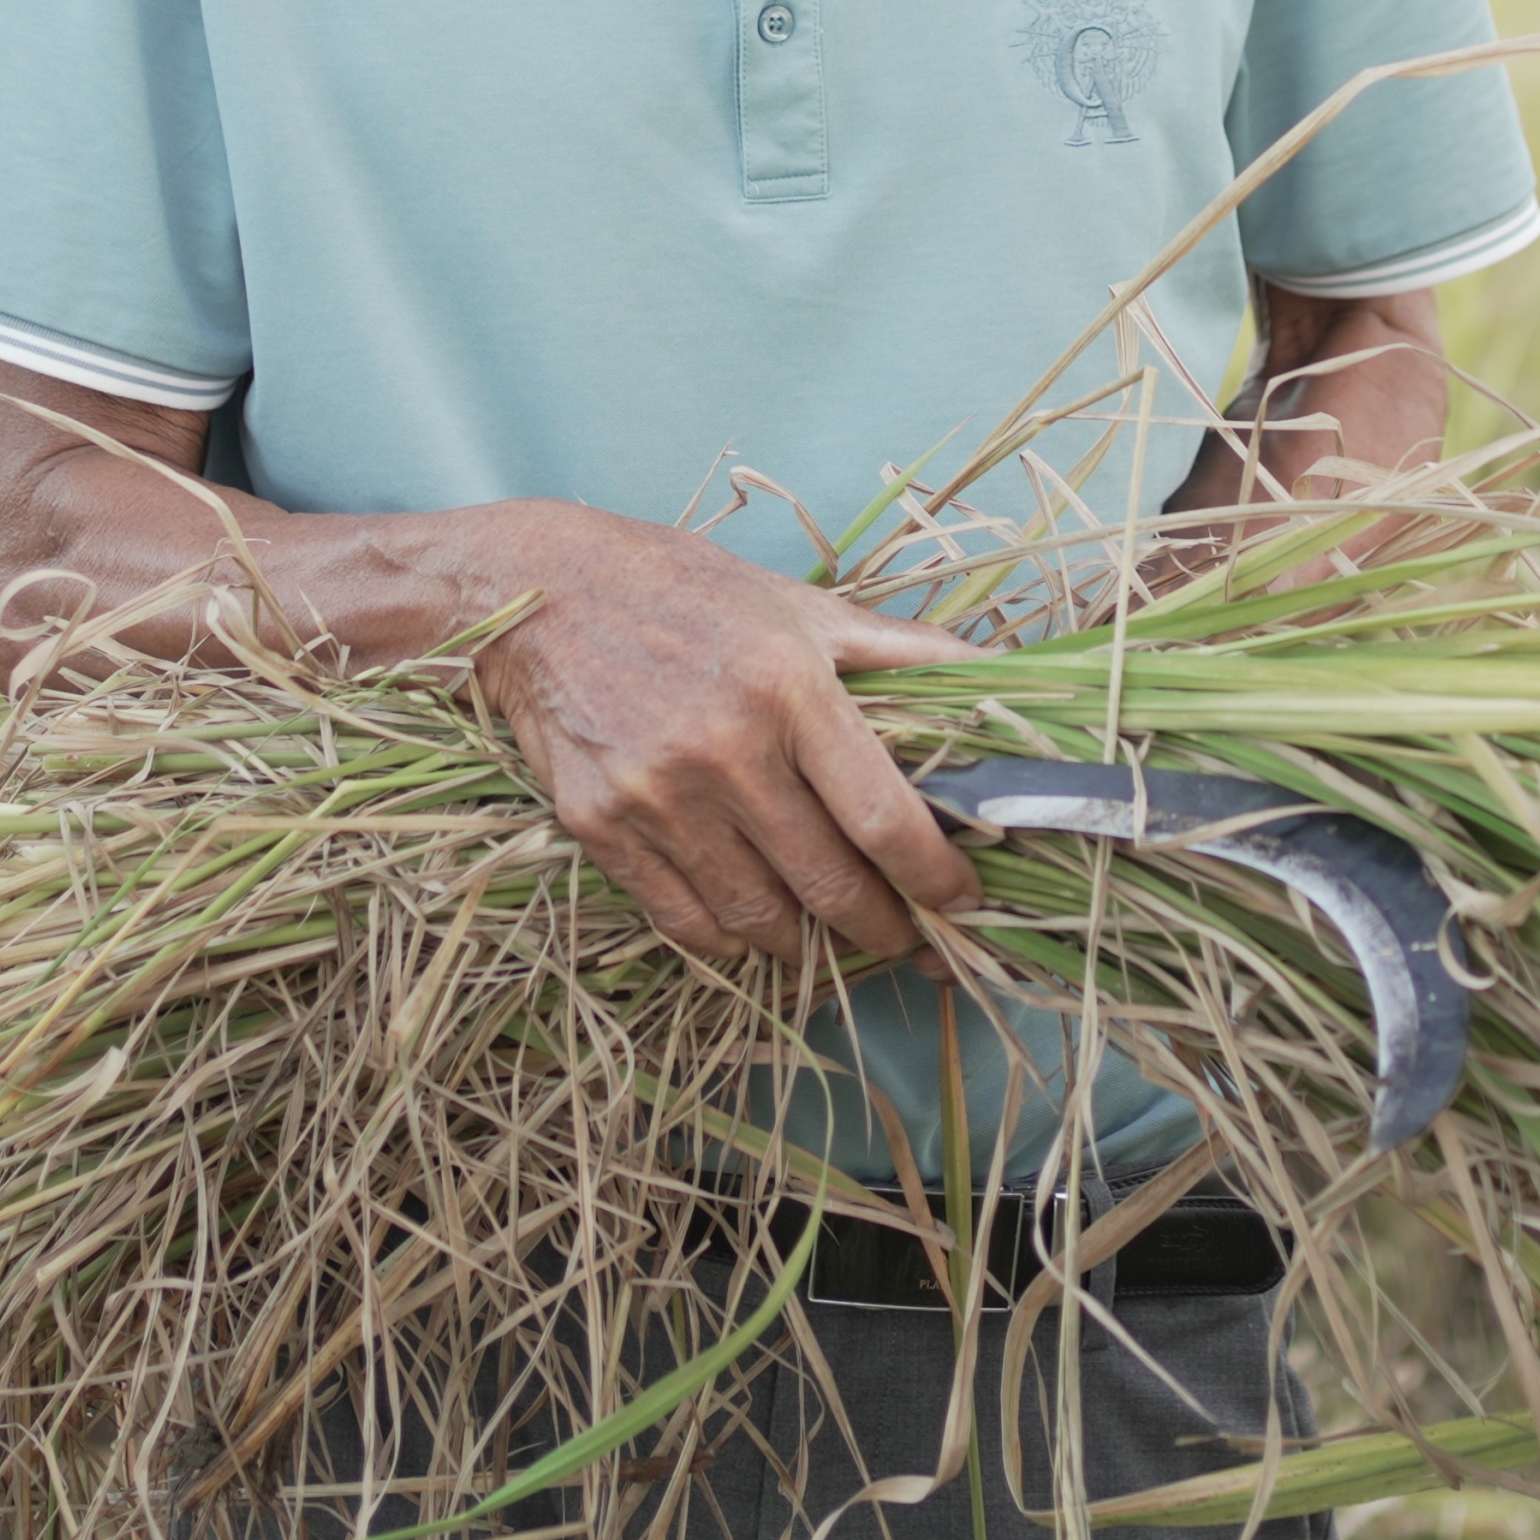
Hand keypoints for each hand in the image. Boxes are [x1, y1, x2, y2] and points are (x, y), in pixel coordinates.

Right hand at [455, 508, 983, 967]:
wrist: (535, 593)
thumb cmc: (684, 591)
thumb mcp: (801, 605)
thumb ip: (903, 652)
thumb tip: (1004, 677)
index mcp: (790, 687)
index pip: (883, 817)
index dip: (935, 877)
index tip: (964, 900)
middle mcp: (725, 750)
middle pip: (828, 885)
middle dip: (885, 931)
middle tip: (913, 944)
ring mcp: (657, 797)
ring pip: (758, 920)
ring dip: (810, 947)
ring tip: (836, 939)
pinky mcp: (601, 828)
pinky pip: (685, 921)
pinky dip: (733, 940)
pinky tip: (757, 928)